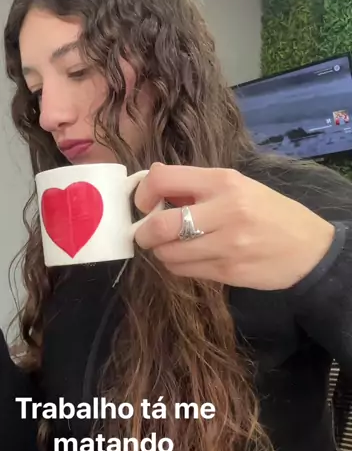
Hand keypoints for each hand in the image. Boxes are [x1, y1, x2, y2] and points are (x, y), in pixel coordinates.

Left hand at [133, 163, 334, 290]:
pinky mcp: (227, 271)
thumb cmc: (269, 212)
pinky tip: (189, 258)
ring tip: (172, 247)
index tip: (145, 205)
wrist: (309, 247)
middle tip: (146, 235)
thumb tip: (152, 185)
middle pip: (159, 226)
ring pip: (168, 254)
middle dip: (144, 234)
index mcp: (223, 181)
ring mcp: (226, 244)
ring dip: (161, 252)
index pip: (163, 179)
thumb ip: (197, 186)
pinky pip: (184, 271)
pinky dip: (177, 266)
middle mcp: (224, 210)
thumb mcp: (238, 186)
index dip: (143, 194)